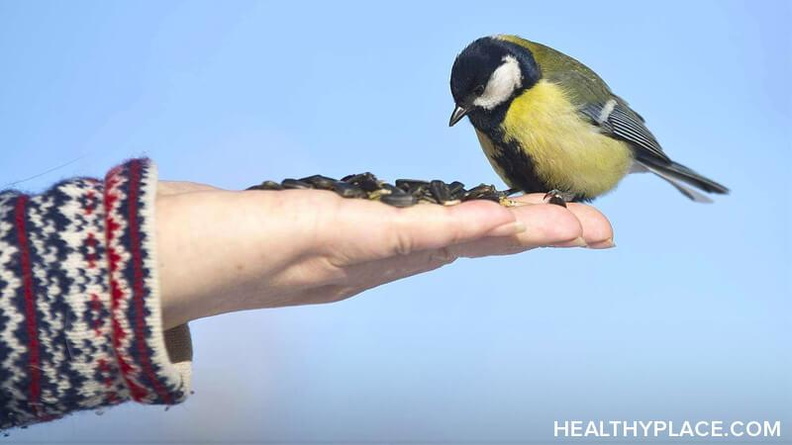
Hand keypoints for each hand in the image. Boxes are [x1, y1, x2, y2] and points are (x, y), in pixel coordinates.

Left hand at [155, 181, 613, 328]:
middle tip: (599, 232)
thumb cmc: (293, 237)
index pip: (486, 230)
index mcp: (416, 241)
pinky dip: (463, 227)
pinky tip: (500, 219)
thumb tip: (431, 226)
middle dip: (547, 232)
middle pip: (491, 236)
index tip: (575, 223)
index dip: (533, 227)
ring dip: (523, 229)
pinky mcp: (365, 238)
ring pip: (470, 235)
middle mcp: (412, 248)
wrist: (240, 252)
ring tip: (571, 226)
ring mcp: (393, 246)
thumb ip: (400, 228)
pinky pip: (422, 231)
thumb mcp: (358, 227)